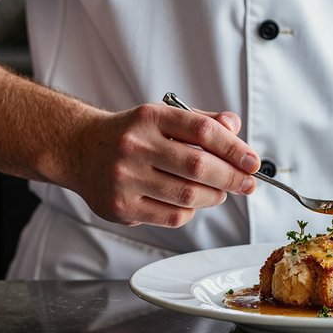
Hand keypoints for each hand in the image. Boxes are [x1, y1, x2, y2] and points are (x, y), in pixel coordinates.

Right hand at [70, 102, 259, 228]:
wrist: (80, 149)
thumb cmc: (130, 133)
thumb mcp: (163, 116)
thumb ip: (201, 122)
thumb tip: (236, 130)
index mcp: (150, 117)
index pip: (202, 130)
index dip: (234, 147)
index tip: (252, 161)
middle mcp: (135, 145)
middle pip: (198, 166)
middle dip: (231, 177)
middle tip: (248, 182)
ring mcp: (126, 178)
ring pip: (188, 195)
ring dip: (214, 196)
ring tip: (220, 191)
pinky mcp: (120, 207)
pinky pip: (172, 216)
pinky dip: (191, 211)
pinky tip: (191, 201)